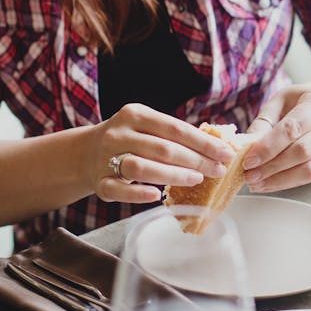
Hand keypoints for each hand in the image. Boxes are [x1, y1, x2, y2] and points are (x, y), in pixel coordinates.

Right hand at [91, 104, 233, 202]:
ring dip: (173, 175)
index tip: (226, 153)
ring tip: (196, 179)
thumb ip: (174, 134)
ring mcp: (106, 158)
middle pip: (163, 148)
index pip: (176, 128)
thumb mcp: (146, 126)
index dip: (203, 143)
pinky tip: (157, 196)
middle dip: (196, 161)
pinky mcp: (100, 182)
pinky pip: (119, 190)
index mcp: (135, 114)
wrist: (85, 153)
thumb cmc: (129, 139)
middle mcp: (119, 133)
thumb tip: (217, 147)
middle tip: (218, 171)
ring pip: (142, 167)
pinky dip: (138, 195)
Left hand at [243, 85, 310, 191]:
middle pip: (303, 151)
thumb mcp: (281, 101)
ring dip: (280, 180)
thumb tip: (246, 147)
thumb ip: (264, 122)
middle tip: (249, 175)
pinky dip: (288, 183)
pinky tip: (269, 183)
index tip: (248, 160)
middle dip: (272, 166)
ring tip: (256, 183)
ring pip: (310, 169)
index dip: (269, 147)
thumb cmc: (302, 101)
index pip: (292, 128)